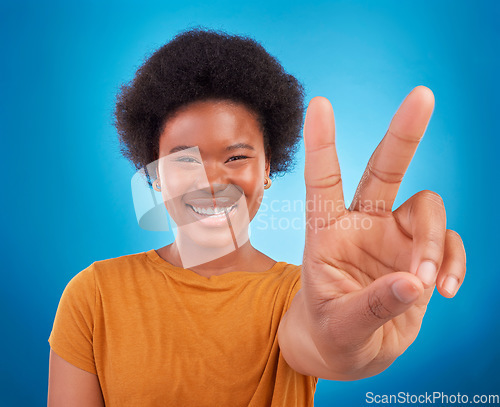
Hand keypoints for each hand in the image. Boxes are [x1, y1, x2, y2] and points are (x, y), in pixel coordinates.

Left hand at [301, 86, 465, 376]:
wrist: (345, 351)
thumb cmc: (330, 332)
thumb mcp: (340, 326)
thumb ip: (373, 306)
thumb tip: (414, 283)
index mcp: (327, 235)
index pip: (323, 183)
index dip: (322, 144)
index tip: (320, 104)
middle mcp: (362, 226)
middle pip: (384, 171)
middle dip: (403, 135)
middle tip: (422, 96)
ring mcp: (393, 238)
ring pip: (427, 209)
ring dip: (434, 244)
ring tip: (424, 285)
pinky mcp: (418, 256)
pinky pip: (449, 243)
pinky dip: (454, 261)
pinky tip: (443, 289)